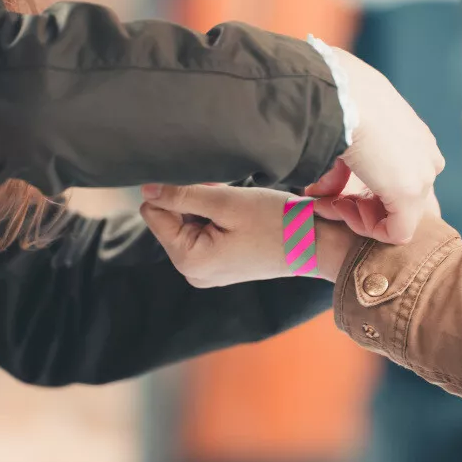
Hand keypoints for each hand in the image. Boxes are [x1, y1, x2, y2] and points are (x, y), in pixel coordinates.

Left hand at [139, 184, 356, 287]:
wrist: (316, 243)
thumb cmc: (275, 222)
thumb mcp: (225, 203)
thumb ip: (182, 196)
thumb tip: (146, 189)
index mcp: (188, 260)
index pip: (154, 212)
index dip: (176, 194)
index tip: (210, 193)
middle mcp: (192, 272)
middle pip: (170, 220)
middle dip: (194, 204)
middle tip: (229, 203)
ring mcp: (206, 272)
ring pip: (187, 224)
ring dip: (208, 211)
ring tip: (239, 213)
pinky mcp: (219, 266)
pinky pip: (204, 234)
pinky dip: (218, 221)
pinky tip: (241, 222)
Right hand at [308, 48, 443, 244]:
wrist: (341, 95)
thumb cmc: (339, 101)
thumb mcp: (346, 133)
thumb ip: (341, 170)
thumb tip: (323, 192)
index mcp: (416, 138)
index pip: (397, 180)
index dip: (360, 191)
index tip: (329, 189)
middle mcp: (426, 156)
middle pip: (396, 200)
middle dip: (358, 205)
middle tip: (326, 200)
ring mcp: (422, 175)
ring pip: (395, 216)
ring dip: (358, 215)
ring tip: (329, 201)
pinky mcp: (410, 195)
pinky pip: (394, 232)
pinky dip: (365, 227)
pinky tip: (341, 207)